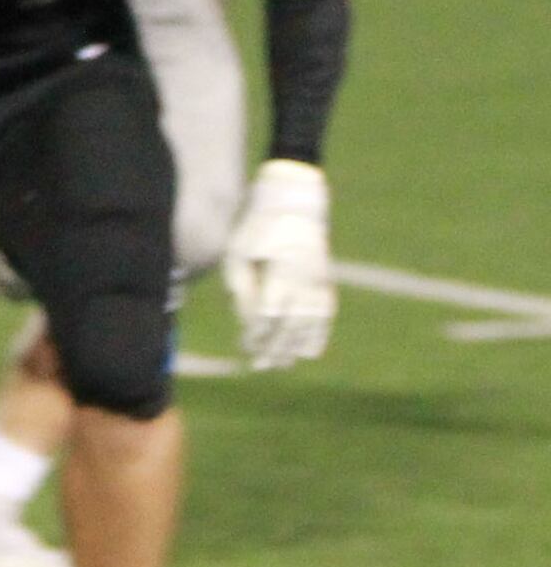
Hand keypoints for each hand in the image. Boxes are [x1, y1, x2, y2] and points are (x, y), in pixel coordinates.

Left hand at [223, 159, 335, 370]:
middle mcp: (305, 283)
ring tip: (281, 364)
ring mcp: (319, 282)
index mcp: (282, 273)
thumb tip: (245, 319)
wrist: (295, 200)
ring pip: (309, 325)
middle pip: (290, 327)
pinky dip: (318, 335)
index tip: (244, 346)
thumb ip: (241, 286)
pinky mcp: (326, 280)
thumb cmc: (258, 225)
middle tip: (260, 366)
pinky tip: (309, 351)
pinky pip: (325, 315)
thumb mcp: (240, 250)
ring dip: (295, 347)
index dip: (256, 335)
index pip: (269, 317)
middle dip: (274, 348)